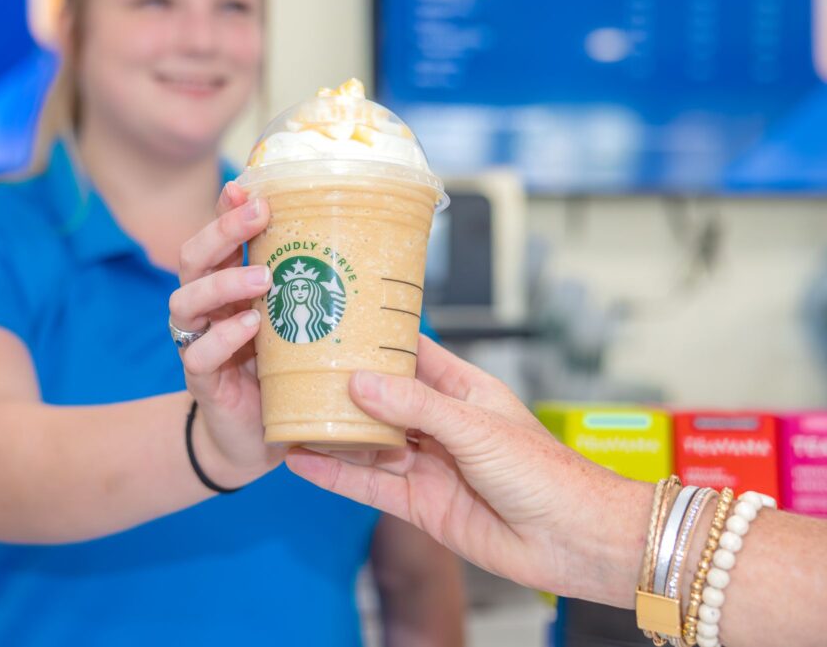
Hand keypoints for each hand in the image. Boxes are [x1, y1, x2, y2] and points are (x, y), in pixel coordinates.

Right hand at [169, 182, 284, 486]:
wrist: (255, 439)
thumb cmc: (281, 374)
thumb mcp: (297, 325)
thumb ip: (312, 292)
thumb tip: (372, 249)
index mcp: (228, 287)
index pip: (217, 238)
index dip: (226, 210)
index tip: (247, 187)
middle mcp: (206, 310)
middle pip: (193, 258)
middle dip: (221, 231)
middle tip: (257, 215)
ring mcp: (198, 343)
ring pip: (186, 300)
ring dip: (223, 282)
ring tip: (262, 276)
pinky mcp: (202, 381)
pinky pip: (199, 354)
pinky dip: (223, 338)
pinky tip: (250, 326)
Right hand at [285, 336, 650, 606]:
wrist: (571, 540)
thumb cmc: (543, 471)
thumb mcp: (474, 425)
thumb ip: (415, 405)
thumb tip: (360, 382)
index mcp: (462, 389)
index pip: (412, 353)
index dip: (377, 337)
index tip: (338, 318)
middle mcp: (440, 423)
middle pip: (381, 398)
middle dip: (343, 385)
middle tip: (296, 367)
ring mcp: (428, 464)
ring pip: (369, 443)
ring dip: (332, 431)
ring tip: (286, 413)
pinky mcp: (421, 505)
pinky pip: (369, 486)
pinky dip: (335, 475)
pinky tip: (301, 462)